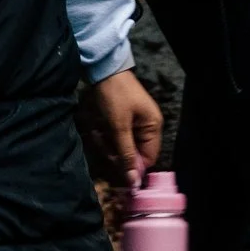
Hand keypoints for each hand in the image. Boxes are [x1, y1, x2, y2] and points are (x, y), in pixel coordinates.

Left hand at [81, 69, 163, 186]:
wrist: (103, 69)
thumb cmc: (114, 95)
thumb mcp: (118, 126)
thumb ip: (126, 154)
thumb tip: (134, 181)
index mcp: (153, 127)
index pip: (148, 159)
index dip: (132, 166)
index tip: (115, 165)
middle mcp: (147, 126)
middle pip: (134, 154)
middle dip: (116, 151)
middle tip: (101, 142)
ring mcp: (135, 123)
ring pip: (122, 147)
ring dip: (108, 144)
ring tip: (97, 132)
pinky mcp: (123, 120)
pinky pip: (116, 137)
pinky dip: (106, 135)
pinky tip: (97, 128)